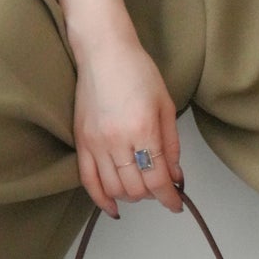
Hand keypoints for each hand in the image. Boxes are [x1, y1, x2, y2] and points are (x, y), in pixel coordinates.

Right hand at [72, 30, 184, 217]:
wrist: (103, 51)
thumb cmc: (137, 71)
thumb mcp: (165, 105)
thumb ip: (172, 144)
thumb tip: (175, 176)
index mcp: (142, 129)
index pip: (157, 179)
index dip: (170, 197)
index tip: (177, 203)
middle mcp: (117, 141)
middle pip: (136, 188)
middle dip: (154, 194)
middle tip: (161, 185)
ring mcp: (95, 143)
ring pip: (114, 188)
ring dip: (132, 195)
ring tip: (141, 187)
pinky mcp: (81, 142)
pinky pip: (88, 181)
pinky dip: (101, 199)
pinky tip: (113, 207)